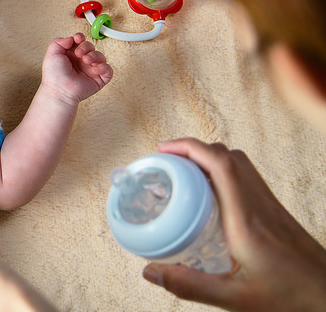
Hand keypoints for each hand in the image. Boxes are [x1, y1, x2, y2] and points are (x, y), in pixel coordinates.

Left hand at [41, 34, 112, 106]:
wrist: (59, 90)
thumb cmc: (54, 76)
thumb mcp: (52, 54)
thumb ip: (59, 42)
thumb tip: (71, 38)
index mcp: (71, 54)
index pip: (80, 42)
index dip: (80, 38)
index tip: (78, 38)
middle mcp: (81, 61)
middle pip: (91, 47)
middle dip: (86, 47)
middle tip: (79, 53)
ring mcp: (90, 70)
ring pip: (100, 56)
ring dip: (95, 56)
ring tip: (86, 60)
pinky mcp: (98, 79)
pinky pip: (108, 70)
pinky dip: (104, 67)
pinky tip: (94, 69)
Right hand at [143, 138, 325, 311]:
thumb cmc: (293, 297)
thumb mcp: (236, 299)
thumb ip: (191, 286)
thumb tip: (152, 272)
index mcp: (246, 219)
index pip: (220, 164)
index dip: (189, 147)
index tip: (164, 149)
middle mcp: (259, 204)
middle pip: (228, 156)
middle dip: (193, 149)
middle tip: (166, 160)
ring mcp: (270, 206)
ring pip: (239, 164)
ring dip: (209, 158)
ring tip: (182, 174)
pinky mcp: (274, 213)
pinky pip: (245, 178)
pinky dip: (222, 174)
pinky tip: (208, 196)